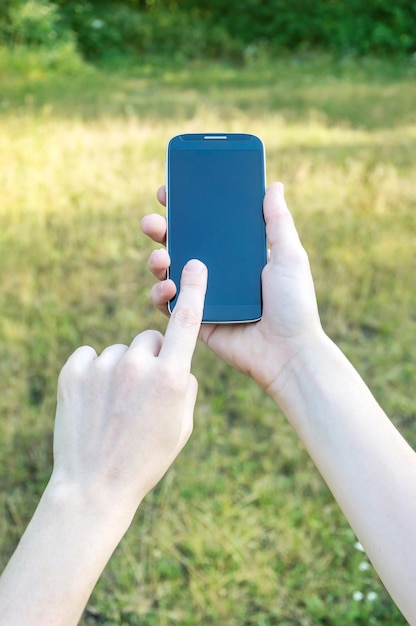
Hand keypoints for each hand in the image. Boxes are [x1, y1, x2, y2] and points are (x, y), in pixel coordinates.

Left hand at [51, 259, 207, 517]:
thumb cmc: (146, 458)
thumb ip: (184, 384)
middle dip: (151, 359)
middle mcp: (138, 365)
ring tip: (113, 407)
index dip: (194, 291)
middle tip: (141, 394)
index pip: (187, 323)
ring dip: (120, 370)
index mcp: (171, 378)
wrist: (94, 485)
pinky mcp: (74, 371)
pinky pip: (90, 356)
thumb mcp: (182, 426)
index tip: (194, 264)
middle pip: (150, 340)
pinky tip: (93, 400)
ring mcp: (103, 367)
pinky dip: (93, 372)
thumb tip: (176, 362)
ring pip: (120, 352)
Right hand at [141, 183, 322, 396]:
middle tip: (153, 223)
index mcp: (237, 252)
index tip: (170, 191)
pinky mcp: (195, 319)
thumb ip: (278, 222)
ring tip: (159, 257)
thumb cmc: (295, 304)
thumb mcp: (289, 256)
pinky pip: (170, 304)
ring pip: (169, 271)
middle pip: (181, 243)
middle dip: (161, 229)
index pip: (206, 223)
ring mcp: (204, 295)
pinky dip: (162, 294)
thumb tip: (274, 185)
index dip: (186, 207)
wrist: (288, 352)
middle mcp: (217, 271)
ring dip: (156, 259)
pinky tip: (168, 286)